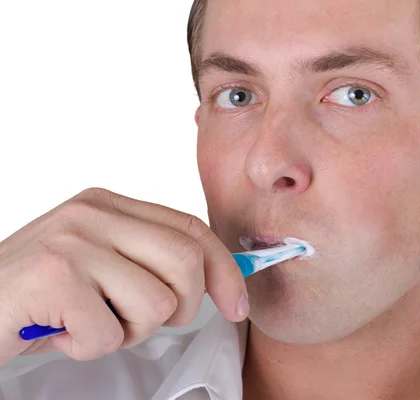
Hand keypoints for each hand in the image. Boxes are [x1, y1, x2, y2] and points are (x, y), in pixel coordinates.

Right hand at [0, 188, 247, 365]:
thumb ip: (147, 260)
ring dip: (126, 332)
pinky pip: (109, 334)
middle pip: (185, 262)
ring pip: (155, 304)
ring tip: (87, 323)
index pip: (190, 229)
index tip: (237, 303)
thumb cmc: (38, 296)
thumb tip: (217, 281)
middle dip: (183, 307)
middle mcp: (92, 214)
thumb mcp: (98, 264)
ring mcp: (72, 242)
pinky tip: (59, 333)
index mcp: (108, 204)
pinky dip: (88, 348)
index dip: (225, 269)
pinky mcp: (53, 277)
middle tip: (140, 322)